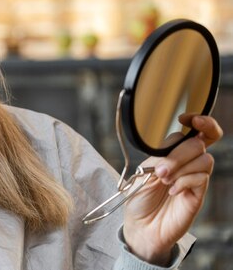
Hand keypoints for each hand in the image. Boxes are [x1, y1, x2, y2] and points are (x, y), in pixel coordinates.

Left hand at [123, 115, 221, 264]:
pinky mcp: (198, 194)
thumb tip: (175, 144)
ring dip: (181, 167)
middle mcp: (187, 164)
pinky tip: (172, 190)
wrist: (140, 226)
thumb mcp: (144, 171)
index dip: (199, 121)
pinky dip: (185, 181)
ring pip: (204, 159)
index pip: (195, 132)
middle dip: (179, 154)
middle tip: (161, 170)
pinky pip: (201, 178)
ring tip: (165, 181)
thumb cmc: (140, 198)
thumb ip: (161, 156)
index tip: (186, 118)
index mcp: (173, 153)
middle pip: (198, 143)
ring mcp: (194, 179)